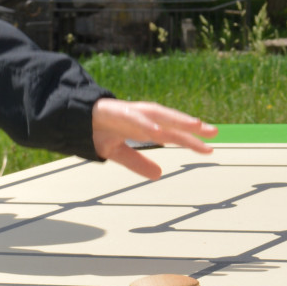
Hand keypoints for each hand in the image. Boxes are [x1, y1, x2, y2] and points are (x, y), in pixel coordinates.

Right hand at [92, 99, 217, 179]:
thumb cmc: (98, 132)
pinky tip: (158, 130)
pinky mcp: (115, 111)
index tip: (210, 149)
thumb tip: (159, 174)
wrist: (71, 119)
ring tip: (195, 125)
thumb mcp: (118, 153)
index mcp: (144, 127)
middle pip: (171, 120)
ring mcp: (129, 112)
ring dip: (176, 118)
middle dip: (191, 126)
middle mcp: (141, 117)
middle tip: (214, 132)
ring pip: (157, 114)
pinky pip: (133, 117)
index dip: (190, 140)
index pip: (172, 134)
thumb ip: (137, 162)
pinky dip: (146, 123)